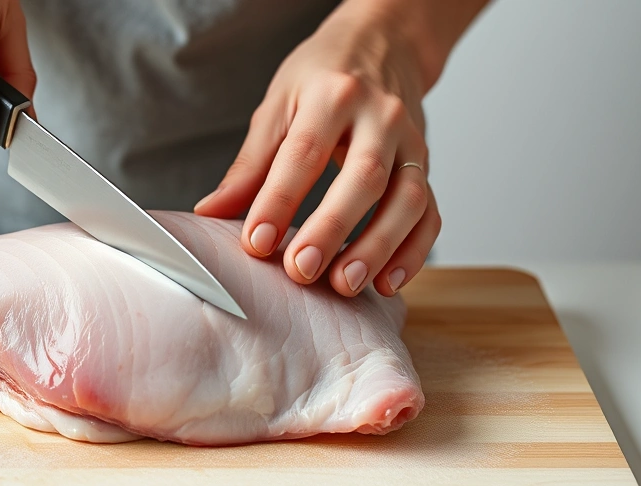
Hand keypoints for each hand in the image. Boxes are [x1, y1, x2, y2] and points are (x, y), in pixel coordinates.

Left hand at [194, 1, 444, 296]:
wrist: (382, 44)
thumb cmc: (322, 78)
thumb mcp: (278, 106)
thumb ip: (249, 165)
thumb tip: (210, 212)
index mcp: (333, 96)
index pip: (304, 153)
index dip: (280, 200)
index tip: (256, 242)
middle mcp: (380, 117)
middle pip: (363, 178)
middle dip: (332, 229)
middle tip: (301, 271)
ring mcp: (411, 143)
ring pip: (407, 200)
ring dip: (378, 248)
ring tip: (344, 285)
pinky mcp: (426, 167)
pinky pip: (430, 213)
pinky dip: (412, 252)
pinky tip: (386, 282)